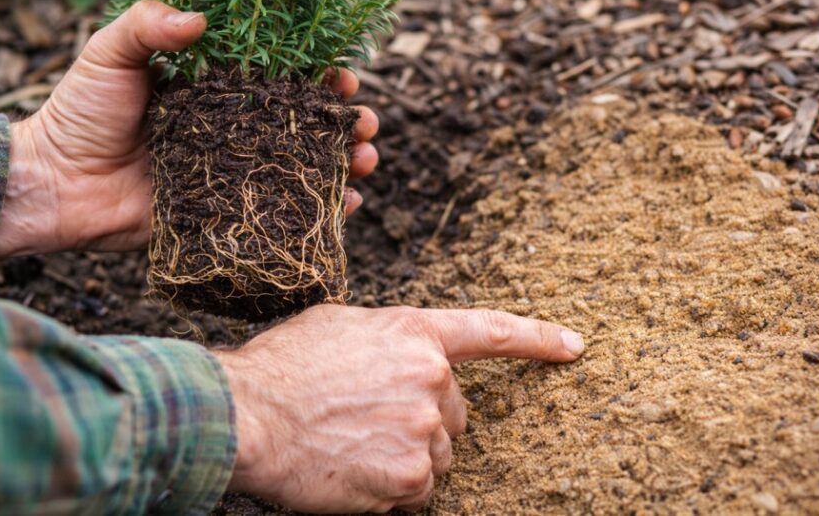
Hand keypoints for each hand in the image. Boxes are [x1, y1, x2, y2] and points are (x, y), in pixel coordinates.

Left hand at [0, 0, 378, 259]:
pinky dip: (321, 214)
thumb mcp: (108, 55)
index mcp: (216, 88)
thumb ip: (147, 25)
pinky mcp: (226, 215)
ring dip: (345, 164)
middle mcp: (234, 128)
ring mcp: (234, 173)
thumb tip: (201, 19)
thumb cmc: (80, 112)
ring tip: (366, 161)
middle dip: (345, 121)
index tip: (342, 73)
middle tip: (365, 122)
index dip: (319, 73)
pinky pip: (282, 214)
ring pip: (305, 167)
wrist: (54, 185)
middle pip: (306, 122)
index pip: (282, 75)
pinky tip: (350, 208)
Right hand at [214, 305, 584, 512]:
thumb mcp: (339, 326)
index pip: (491, 332)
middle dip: (424, 421)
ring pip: (437, 456)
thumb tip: (401, 359)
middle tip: (371, 421)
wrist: (245, 414)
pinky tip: (353, 473)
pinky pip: (417, 493)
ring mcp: (423, 430)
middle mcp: (430, 379)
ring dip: (406, 458)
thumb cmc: (281, 367)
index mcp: (415, 333)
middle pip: (455, 413)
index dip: (538, 339)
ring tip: (354, 446)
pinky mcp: (409, 478)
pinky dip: (391, 492)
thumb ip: (387, 339)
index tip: (573, 346)